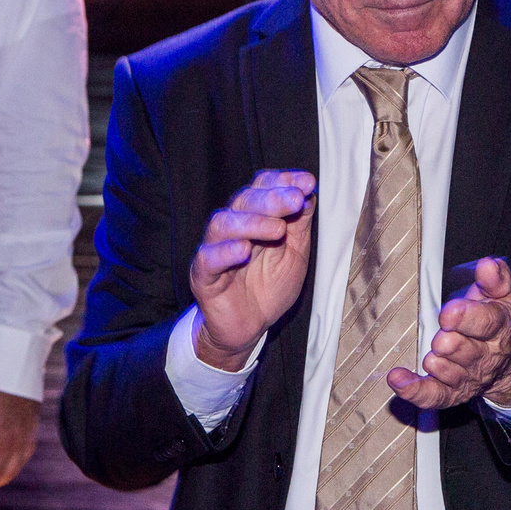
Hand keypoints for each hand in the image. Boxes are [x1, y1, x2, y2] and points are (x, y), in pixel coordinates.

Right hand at [189, 169, 316, 368]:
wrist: (250, 328)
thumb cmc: (270, 287)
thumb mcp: (295, 253)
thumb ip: (299, 223)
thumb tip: (308, 191)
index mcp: (253, 216)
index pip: (262, 186)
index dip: (283, 181)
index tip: (307, 183)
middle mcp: (232, 227)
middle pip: (244, 201)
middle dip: (272, 198)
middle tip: (295, 200)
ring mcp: (214, 250)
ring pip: (223, 224)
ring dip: (251, 222)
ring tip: (277, 229)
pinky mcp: (202, 276)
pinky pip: (208, 259)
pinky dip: (225, 252)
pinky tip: (244, 250)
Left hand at [390, 256, 510, 409]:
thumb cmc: (501, 323)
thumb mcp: (507, 296)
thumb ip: (497, 280)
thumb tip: (488, 265)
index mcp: (500, 328)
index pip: (487, 323)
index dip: (467, 318)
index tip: (449, 312)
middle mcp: (485, 356)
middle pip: (466, 352)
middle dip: (449, 342)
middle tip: (442, 334)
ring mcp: (468, 376)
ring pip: (449, 373)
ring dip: (436, 363)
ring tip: (432, 354)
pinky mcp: (452, 393)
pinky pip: (432, 396)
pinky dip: (413, 390)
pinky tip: (397, 378)